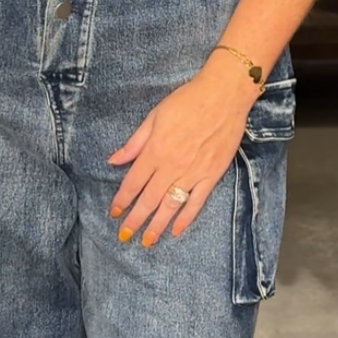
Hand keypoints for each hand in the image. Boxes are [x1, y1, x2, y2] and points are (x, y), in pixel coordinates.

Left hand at [108, 57, 257, 247]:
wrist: (224, 95)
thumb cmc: (188, 101)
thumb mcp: (154, 116)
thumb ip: (135, 142)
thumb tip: (114, 160)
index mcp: (156, 150)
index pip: (133, 182)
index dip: (122, 200)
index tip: (114, 212)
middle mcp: (172, 166)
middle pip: (149, 199)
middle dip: (135, 220)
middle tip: (124, 236)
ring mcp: (193, 172)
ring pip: (170, 206)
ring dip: (157, 226)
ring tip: (147, 241)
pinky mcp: (212, 175)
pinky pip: (196, 202)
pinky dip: (186, 218)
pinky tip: (176, 230)